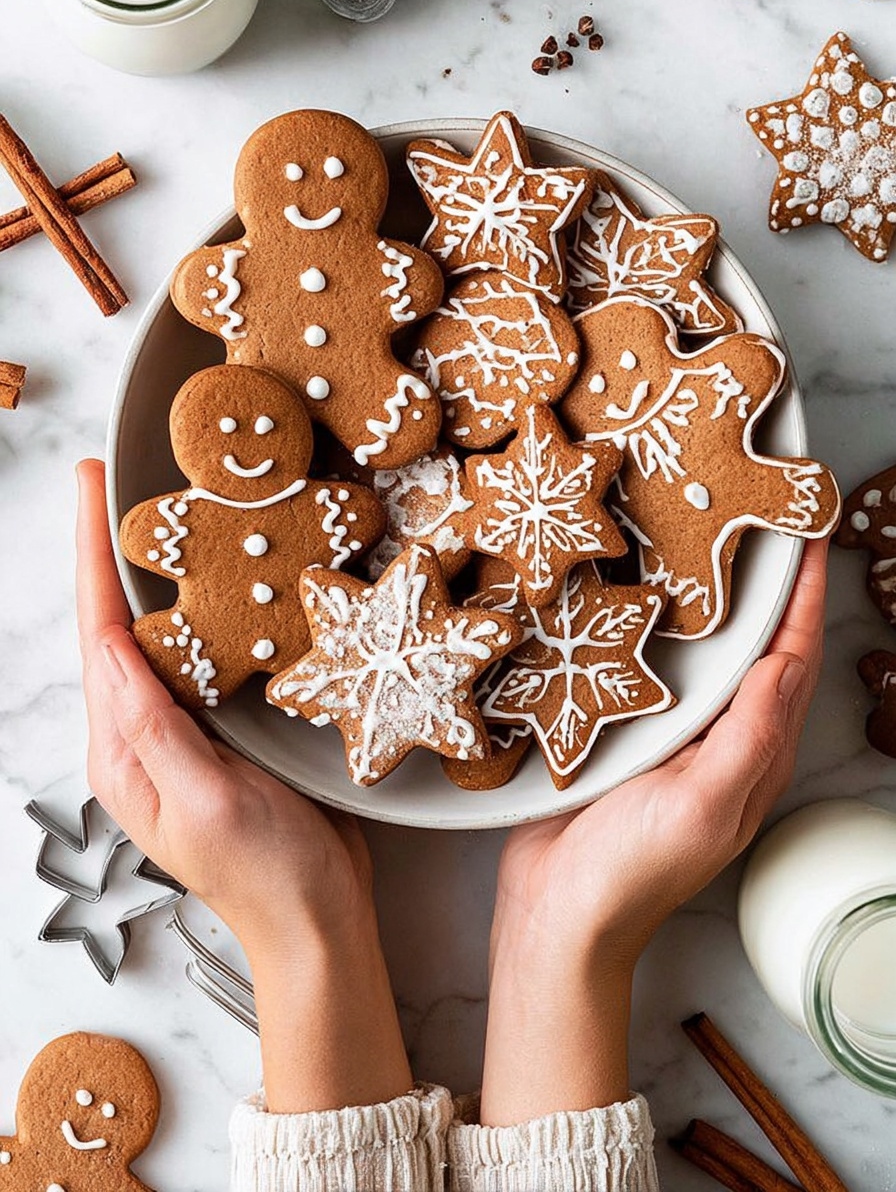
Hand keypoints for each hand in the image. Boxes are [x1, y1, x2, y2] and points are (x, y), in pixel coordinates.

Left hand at [76, 459, 411, 1109]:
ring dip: (156, 571)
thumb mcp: (208, 802)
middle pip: (116, 624)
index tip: (92, 484)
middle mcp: (141, 734)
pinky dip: (204, 607)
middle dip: (113, 549)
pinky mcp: (221, 729)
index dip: (94, 554)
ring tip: (164, 507)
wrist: (318, 921)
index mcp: (124, 751)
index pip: (99, 636)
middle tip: (121, 476)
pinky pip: (200, 655)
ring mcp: (181, 731)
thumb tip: (111, 650)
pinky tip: (225, 577)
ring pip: (159, 634)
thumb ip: (155, 729)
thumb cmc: (267, 874)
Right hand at [480, 539, 827, 1124]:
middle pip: (761, 646)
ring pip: (710, 652)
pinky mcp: (626, 732)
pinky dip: (663, 626)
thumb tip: (784, 662)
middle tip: (765, 517)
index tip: (813, 532)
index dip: (807, 595)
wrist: (557, 913)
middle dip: (773, 585)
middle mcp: (722, 739)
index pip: (793, 658)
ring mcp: (675, 735)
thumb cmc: (634, 870)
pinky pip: (657, 668)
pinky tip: (641, 596)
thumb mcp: (705, 806)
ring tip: (708, 540)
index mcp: (755, 755)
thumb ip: (749, 738)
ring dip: (719, 598)